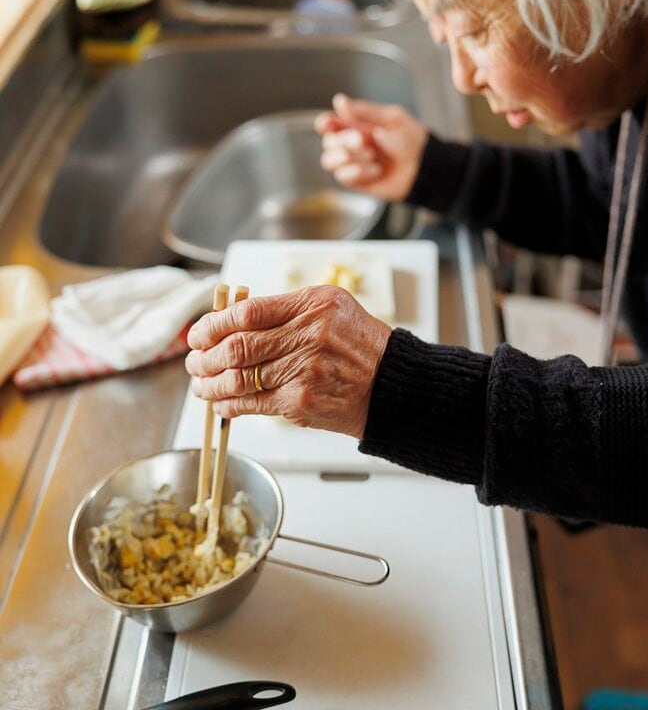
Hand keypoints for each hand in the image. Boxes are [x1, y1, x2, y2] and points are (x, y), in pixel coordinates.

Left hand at [186, 285, 390, 437]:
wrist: (391, 385)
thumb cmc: (359, 346)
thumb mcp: (331, 308)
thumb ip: (286, 310)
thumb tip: (233, 319)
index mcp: (312, 305)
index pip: (247, 311)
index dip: (214, 323)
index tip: (199, 333)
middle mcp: (307, 335)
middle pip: (237, 346)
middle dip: (204, 356)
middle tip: (193, 360)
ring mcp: (303, 371)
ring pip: (238, 377)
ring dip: (210, 383)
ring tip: (201, 384)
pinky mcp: (301, 402)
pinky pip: (252, 403)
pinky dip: (229, 404)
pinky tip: (220, 402)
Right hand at [315, 93, 427, 200]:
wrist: (425, 166)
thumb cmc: (412, 139)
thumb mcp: (391, 118)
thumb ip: (364, 111)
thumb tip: (339, 100)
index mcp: (356, 125)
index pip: (330, 124)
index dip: (324, 123)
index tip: (327, 124)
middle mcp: (351, 144)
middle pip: (328, 142)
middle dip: (343, 140)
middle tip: (363, 139)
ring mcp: (353, 163)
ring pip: (329, 160)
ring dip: (346, 156)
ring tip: (370, 155)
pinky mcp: (358, 181)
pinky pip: (343, 177)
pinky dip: (358, 171)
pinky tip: (376, 170)